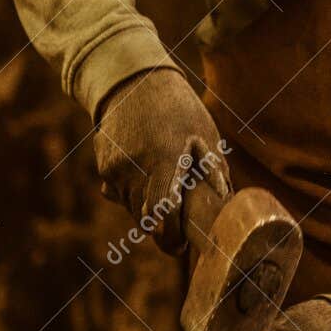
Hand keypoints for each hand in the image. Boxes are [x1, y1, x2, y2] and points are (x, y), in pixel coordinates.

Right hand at [94, 67, 227, 253]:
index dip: (170, 236)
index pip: (163, 212)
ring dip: (148, 212)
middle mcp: (134, 168)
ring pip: (131, 208)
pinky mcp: (104, 167)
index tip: (181, 248)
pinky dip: (133, 195)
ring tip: (166, 198)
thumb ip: (214, 172)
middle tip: (178, 232)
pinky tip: (147, 179)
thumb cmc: (178, 109)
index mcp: (164, 160)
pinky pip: (118, 194)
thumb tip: (226, 204)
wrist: (132, 81)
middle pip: (145, 218)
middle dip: (162, 230)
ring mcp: (115, 169)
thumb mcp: (205, 135)